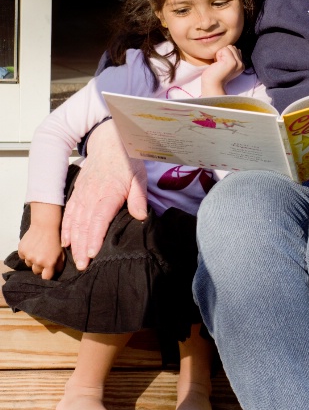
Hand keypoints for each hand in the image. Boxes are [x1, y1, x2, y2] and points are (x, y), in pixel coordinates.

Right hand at [18, 203, 63, 279]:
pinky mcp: (21, 250)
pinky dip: (26, 253)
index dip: (47, 274)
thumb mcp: (61, 253)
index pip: (46, 277)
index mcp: (49, 263)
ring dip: (32, 259)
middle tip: (43, 257)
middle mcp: (38, 261)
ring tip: (37, 250)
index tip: (47, 271)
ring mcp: (28, 256)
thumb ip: (59, 265)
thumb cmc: (56, 239)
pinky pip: (23, 257)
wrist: (45, 225)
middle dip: (40, 266)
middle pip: (36, 271)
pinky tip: (32, 246)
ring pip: (29, 264)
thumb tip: (56, 273)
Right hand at [61, 119, 147, 270]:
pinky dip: (66, 229)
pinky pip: (69, 213)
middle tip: (82, 266)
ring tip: (75, 259)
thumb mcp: (138, 177)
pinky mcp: (77, 193)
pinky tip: (66, 242)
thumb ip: (138, 197)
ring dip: (74, 242)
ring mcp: (82, 194)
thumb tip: (140, 216)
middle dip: (82, 247)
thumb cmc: (126, 161)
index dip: (95, 238)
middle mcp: (92, 195)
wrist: (109, 143)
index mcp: (108, 193)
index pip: (100, 220)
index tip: (92, 254)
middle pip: (85, 225)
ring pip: (75, 222)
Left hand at [201, 45, 244, 95]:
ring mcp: (238, 63)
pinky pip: (224, 49)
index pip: (236, 50)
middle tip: (220, 64)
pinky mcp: (232, 62)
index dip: (226, 54)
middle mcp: (241, 64)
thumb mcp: (226, 64)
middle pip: (233, 47)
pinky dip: (218, 55)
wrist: (212, 84)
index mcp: (241, 65)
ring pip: (229, 47)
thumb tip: (231, 47)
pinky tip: (218, 63)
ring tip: (219, 63)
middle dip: (224, 53)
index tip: (223, 64)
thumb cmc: (215, 74)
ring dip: (221, 54)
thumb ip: (231, 56)